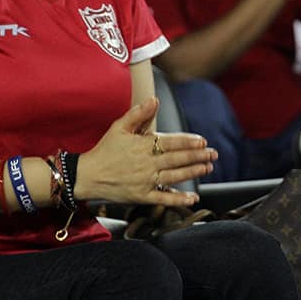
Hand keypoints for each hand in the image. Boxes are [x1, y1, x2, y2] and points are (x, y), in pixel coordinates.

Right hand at [76, 97, 217, 206]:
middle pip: (177, 159)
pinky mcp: (141, 196)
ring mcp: (144, 181)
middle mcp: (146, 164)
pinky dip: (179, 199)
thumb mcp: (119, 127)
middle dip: (197, 156)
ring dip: (193, 172)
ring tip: (207, 168)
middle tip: (213, 154)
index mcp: (142, 145)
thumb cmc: (105, 150)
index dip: (188, 141)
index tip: (202, 141)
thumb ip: (139, 114)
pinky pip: (163, 199)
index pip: (171, 142)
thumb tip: (154, 100)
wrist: (88, 176)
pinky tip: (193, 198)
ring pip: (174, 177)